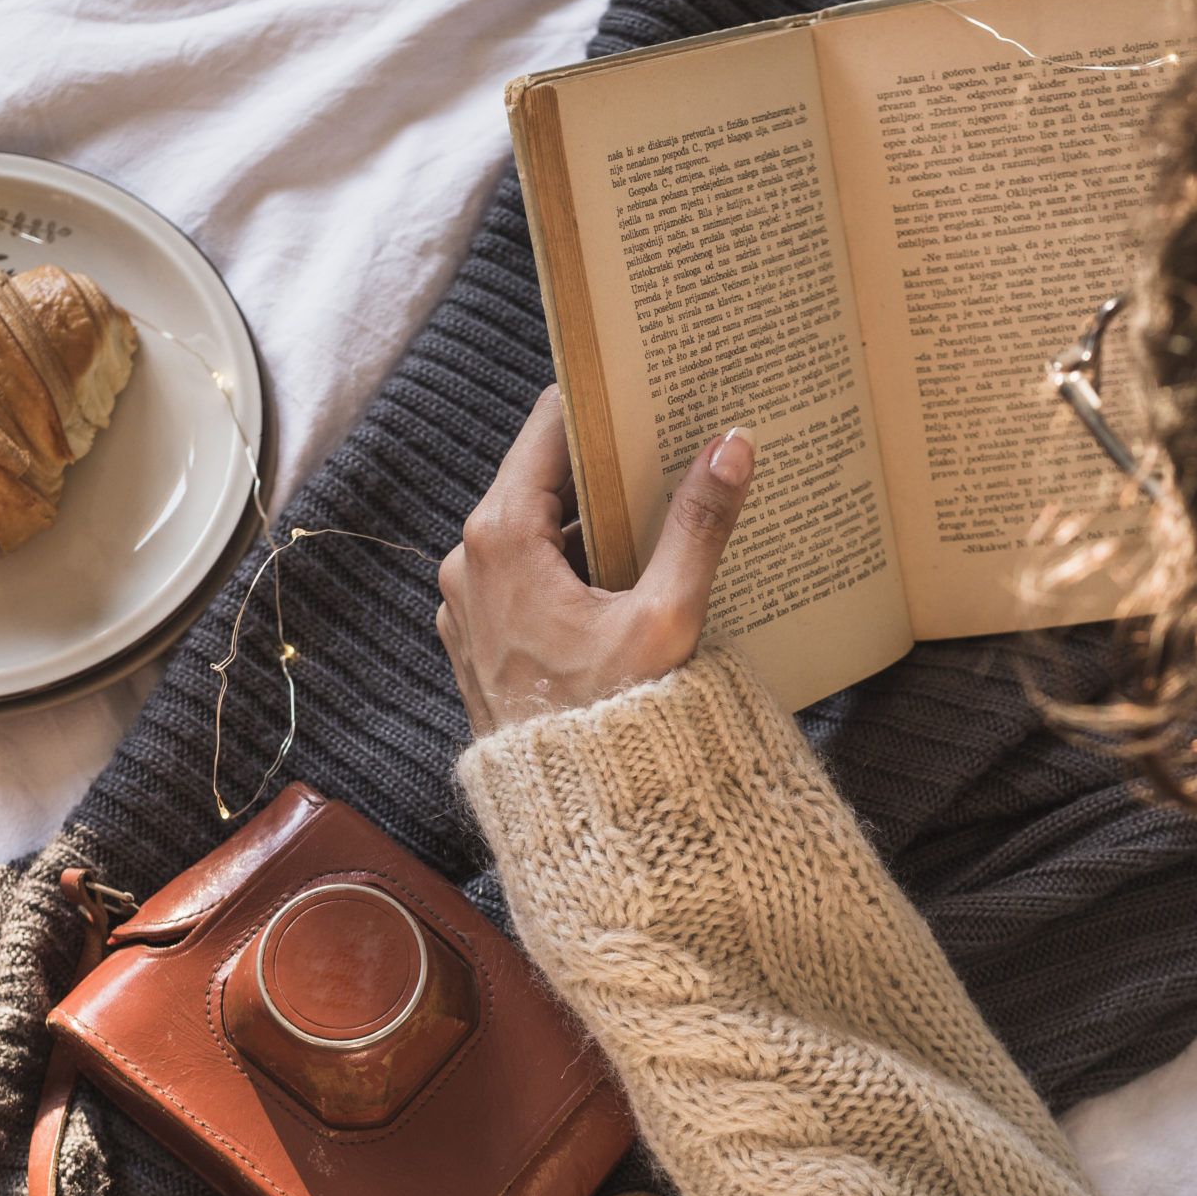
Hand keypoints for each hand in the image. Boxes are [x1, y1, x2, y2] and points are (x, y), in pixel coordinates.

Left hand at [437, 387, 753, 735]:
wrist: (570, 813)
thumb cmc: (610, 719)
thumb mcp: (666, 617)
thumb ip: (697, 525)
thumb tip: (731, 446)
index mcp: (501, 535)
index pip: (548, 428)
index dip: (598, 401)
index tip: (641, 382)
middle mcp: (467, 559)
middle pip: (541, 478)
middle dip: (601, 460)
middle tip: (666, 437)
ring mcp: (465, 601)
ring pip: (531, 530)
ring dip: (587, 518)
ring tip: (655, 505)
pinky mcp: (476, 637)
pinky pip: (521, 577)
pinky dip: (565, 566)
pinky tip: (621, 576)